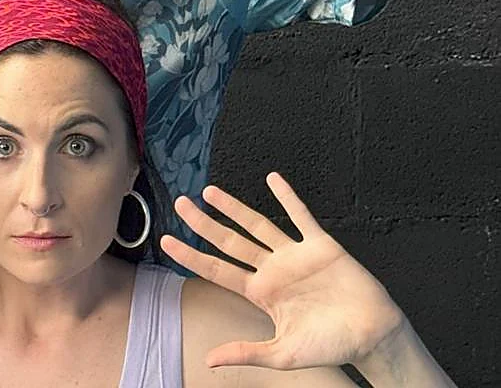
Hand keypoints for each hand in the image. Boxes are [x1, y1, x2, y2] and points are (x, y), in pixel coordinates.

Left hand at [162, 172, 405, 371]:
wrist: (373, 337)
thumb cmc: (331, 346)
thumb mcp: (283, 354)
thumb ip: (246, 352)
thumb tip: (210, 360)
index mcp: (260, 292)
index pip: (217, 269)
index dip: (191, 255)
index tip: (167, 241)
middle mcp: (272, 269)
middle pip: (230, 241)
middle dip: (204, 223)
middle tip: (181, 203)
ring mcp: (294, 255)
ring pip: (257, 225)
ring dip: (234, 208)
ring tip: (210, 192)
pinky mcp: (320, 245)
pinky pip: (301, 217)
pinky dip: (288, 198)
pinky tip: (273, 179)